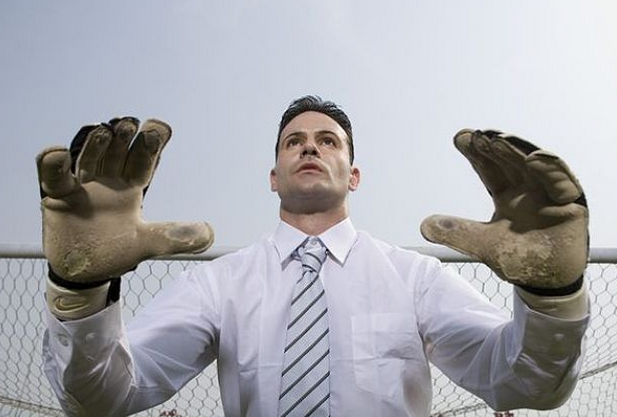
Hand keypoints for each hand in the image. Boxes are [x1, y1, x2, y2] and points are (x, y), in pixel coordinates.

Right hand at [36, 117, 213, 283]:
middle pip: (116, 154)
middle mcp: (107, 182)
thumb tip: (210, 233)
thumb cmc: (115, 251)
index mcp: (131, 188)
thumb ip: (175, 237)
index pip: (143, 161)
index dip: (151, 146)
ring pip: (88, 160)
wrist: (84, 272)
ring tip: (103, 130)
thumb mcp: (148, 244)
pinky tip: (58, 152)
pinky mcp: (57, 197)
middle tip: (132, 124)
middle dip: (124, 139)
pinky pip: (53, 176)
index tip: (160, 128)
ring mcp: (81, 187)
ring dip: (95, 146)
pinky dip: (53, 164)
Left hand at [421, 129, 587, 288]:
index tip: (460, 137)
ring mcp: (550, 195)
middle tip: (478, 135)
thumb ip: (458, 233)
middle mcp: (528, 190)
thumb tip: (424, 225)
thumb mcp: (484, 245)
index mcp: (507, 195)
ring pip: (535, 166)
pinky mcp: (571, 204)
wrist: (548, 282)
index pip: (489, 169)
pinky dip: (549, 170)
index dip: (476, 154)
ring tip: (500, 139)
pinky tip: (534, 158)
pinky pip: (561, 183)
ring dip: (518, 152)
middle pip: (510, 162)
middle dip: (495, 147)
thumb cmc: (519, 259)